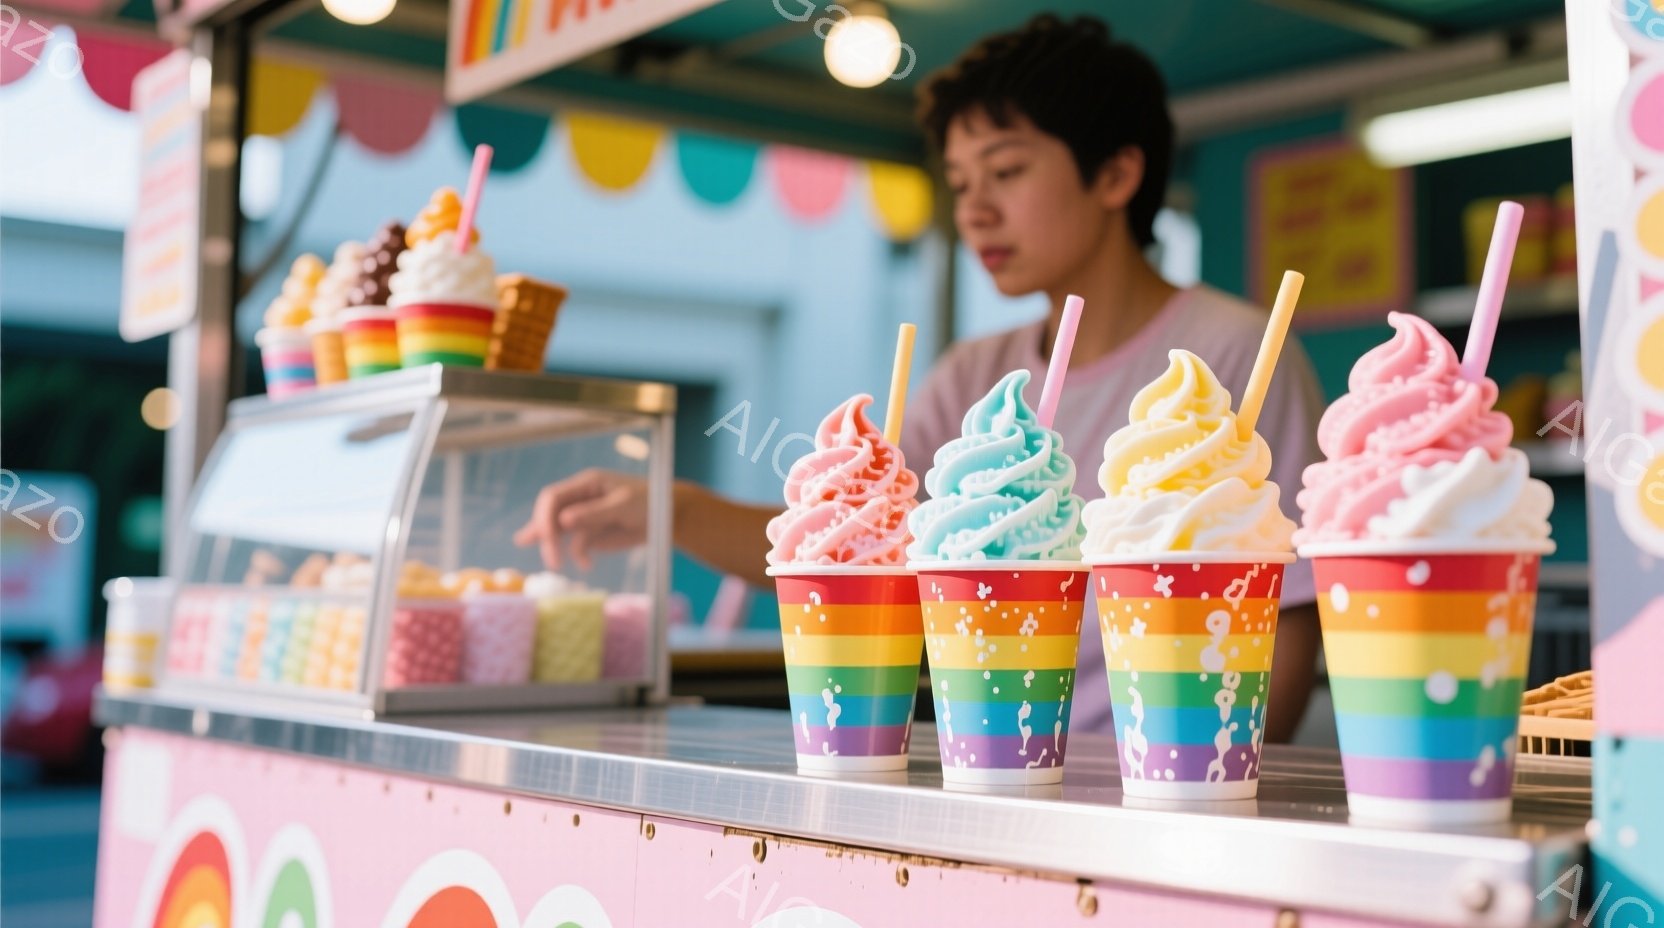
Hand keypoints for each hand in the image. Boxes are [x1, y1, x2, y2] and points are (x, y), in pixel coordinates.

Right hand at [514, 468, 649, 570]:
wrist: (667, 516)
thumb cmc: (648, 501)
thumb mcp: (623, 504)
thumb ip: (594, 512)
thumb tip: (563, 520)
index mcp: (585, 484)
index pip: (553, 497)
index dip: (544, 517)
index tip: (548, 538)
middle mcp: (579, 499)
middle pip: (550, 514)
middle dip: (546, 535)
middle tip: (552, 559)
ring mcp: (583, 517)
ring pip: (558, 530)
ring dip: (553, 546)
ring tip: (554, 565)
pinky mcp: (591, 534)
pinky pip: (576, 544)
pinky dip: (578, 555)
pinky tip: (586, 565)